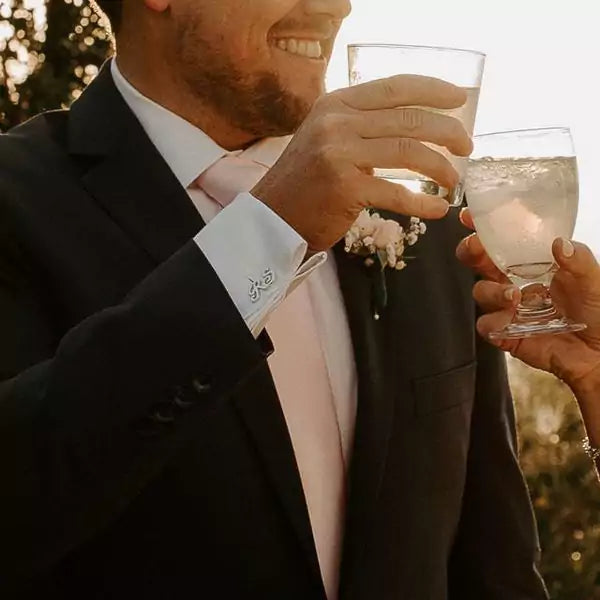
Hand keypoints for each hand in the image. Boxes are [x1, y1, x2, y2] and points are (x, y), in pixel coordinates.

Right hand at [252, 75, 471, 251]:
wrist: (270, 218)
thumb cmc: (303, 183)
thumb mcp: (325, 138)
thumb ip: (359, 125)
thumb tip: (407, 124)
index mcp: (336, 104)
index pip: (395, 87)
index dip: (433, 90)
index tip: (459, 99)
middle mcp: (338, 122)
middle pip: (409, 119)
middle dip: (448, 132)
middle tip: (466, 147)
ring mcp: (340, 153)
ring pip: (409, 152)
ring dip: (440, 168)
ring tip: (454, 180)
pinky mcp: (344, 188)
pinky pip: (396, 193)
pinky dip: (422, 203)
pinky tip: (437, 210)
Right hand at [456, 208, 599, 395]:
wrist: (599, 354)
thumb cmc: (598, 313)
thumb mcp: (593, 280)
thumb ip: (578, 260)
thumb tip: (559, 243)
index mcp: (532, 265)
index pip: (502, 241)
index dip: (484, 228)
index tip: (470, 216)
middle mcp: (514, 283)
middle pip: (478, 262)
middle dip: (471, 252)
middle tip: (476, 249)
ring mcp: (507, 309)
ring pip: (480, 292)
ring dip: (491, 290)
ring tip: (513, 296)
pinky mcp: (505, 333)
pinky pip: (486, 325)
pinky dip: (494, 323)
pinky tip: (508, 323)